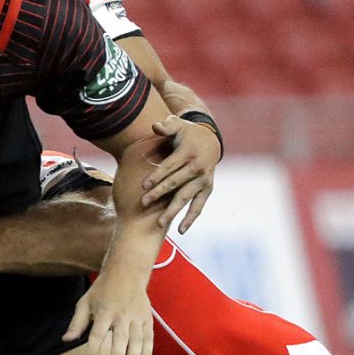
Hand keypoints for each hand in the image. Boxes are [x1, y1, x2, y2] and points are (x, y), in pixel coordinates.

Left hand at [62, 268, 152, 354]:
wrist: (126, 272)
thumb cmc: (102, 290)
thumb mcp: (85, 302)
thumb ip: (76, 323)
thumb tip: (65, 340)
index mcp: (104, 311)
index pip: (97, 333)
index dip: (93, 348)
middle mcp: (121, 314)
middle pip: (120, 337)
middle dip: (118, 354)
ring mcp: (136, 316)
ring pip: (136, 338)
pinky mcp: (147, 318)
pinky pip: (148, 336)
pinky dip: (148, 350)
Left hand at [139, 114, 219, 233]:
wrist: (210, 140)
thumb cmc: (187, 133)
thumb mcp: (178, 125)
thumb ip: (166, 126)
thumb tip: (155, 126)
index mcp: (188, 153)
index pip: (170, 166)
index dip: (156, 176)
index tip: (143, 186)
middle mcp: (198, 168)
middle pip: (176, 183)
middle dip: (159, 194)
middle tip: (144, 203)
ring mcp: (203, 180)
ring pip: (186, 197)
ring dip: (173, 210)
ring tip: (160, 223)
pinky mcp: (207, 189)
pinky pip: (199, 206)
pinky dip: (190, 218)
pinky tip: (180, 230)